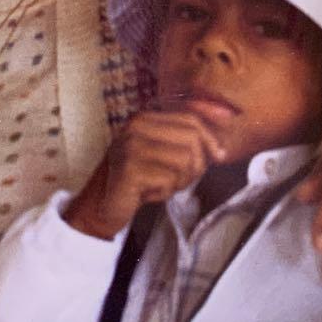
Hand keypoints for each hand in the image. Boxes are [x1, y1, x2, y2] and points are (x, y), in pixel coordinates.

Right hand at [64, 111, 223, 238]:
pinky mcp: (131, 168)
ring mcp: (132, 145)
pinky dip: (165, 192)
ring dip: (179, 181)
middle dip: (196, 164)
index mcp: (145, 117)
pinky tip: (149, 193)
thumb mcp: (160, 154)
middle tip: (180, 179)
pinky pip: (170, 180)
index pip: (190, 119)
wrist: (100, 204)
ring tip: (161, 185)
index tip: (221, 155)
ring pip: (184, 160)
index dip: (210, 137)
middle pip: (192, 138)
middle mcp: (137, 126)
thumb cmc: (136, 180)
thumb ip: (185, 143)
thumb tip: (222, 146)